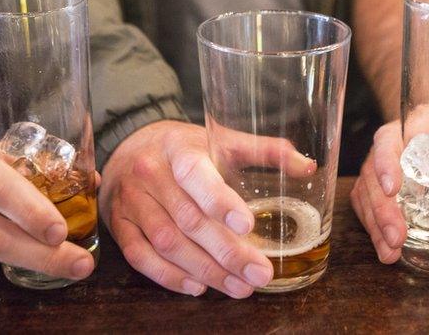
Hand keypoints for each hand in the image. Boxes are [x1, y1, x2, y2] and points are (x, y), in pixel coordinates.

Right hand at [101, 120, 312, 297]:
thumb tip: (308, 167)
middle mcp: (151, 174)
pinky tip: (198, 287)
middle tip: (259, 273)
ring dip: (205, 270)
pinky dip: (170, 276)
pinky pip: (141, 257)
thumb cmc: (185, 148)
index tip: (247, 225)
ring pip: (168, 243)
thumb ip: (266, 151)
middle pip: (189, 220)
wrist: (130, 146)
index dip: (220, 202)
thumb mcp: (222, 140)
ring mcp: (132, 201)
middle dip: (227, 252)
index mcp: (179, 149)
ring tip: (239, 287)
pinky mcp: (120, 224)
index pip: (197, 176)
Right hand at [350, 117, 428, 264]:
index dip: (386, 164)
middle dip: (383, 211)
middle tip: (398, 238)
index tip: (393, 189)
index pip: (387, 142)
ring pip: (365, 195)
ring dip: (376, 227)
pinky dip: (373, 228)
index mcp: (407, 128)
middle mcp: (385, 147)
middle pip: (372, 177)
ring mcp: (375, 165)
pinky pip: (364, 205)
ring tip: (391, 253)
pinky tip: (385, 248)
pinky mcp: (374, 183)